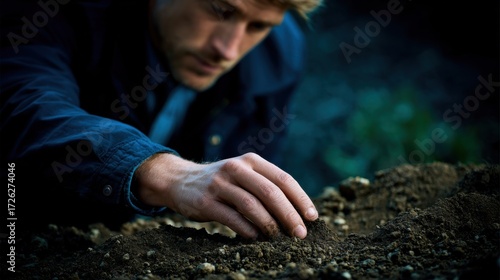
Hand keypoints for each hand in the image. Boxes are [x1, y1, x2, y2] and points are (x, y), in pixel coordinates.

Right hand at [134, 152, 317, 238]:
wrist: (180, 180)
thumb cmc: (222, 182)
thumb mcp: (244, 174)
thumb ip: (266, 186)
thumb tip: (298, 213)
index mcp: (251, 161)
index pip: (283, 179)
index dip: (300, 199)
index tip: (312, 217)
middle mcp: (236, 168)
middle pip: (270, 192)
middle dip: (289, 215)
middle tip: (300, 234)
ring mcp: (220, 184)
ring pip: (252, 206)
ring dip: (270, 225)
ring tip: (280, 238)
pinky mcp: (206, 202)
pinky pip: (232, 218)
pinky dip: (248, 230)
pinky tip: (257, 238)